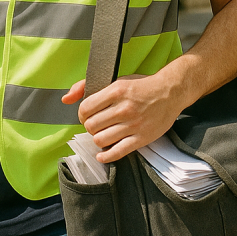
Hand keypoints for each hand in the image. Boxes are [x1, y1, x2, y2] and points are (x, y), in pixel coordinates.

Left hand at [62, 74, 183, 163]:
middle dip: (90, 127)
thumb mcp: (115, 79)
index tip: (87, 115)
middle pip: (91, 126)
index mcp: (116, 91)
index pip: (85, 108)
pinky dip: (106, 156)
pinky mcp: (142, 138)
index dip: (82, 114)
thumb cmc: (141, 86)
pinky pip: (118, 152)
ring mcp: (133, 124)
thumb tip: (65, 98)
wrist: (170, 91)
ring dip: (98, 140)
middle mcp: (124, 108)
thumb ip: (86, 86)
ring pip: (101, 140)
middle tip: (97, 125)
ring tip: (103, 135)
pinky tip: (103, 154)